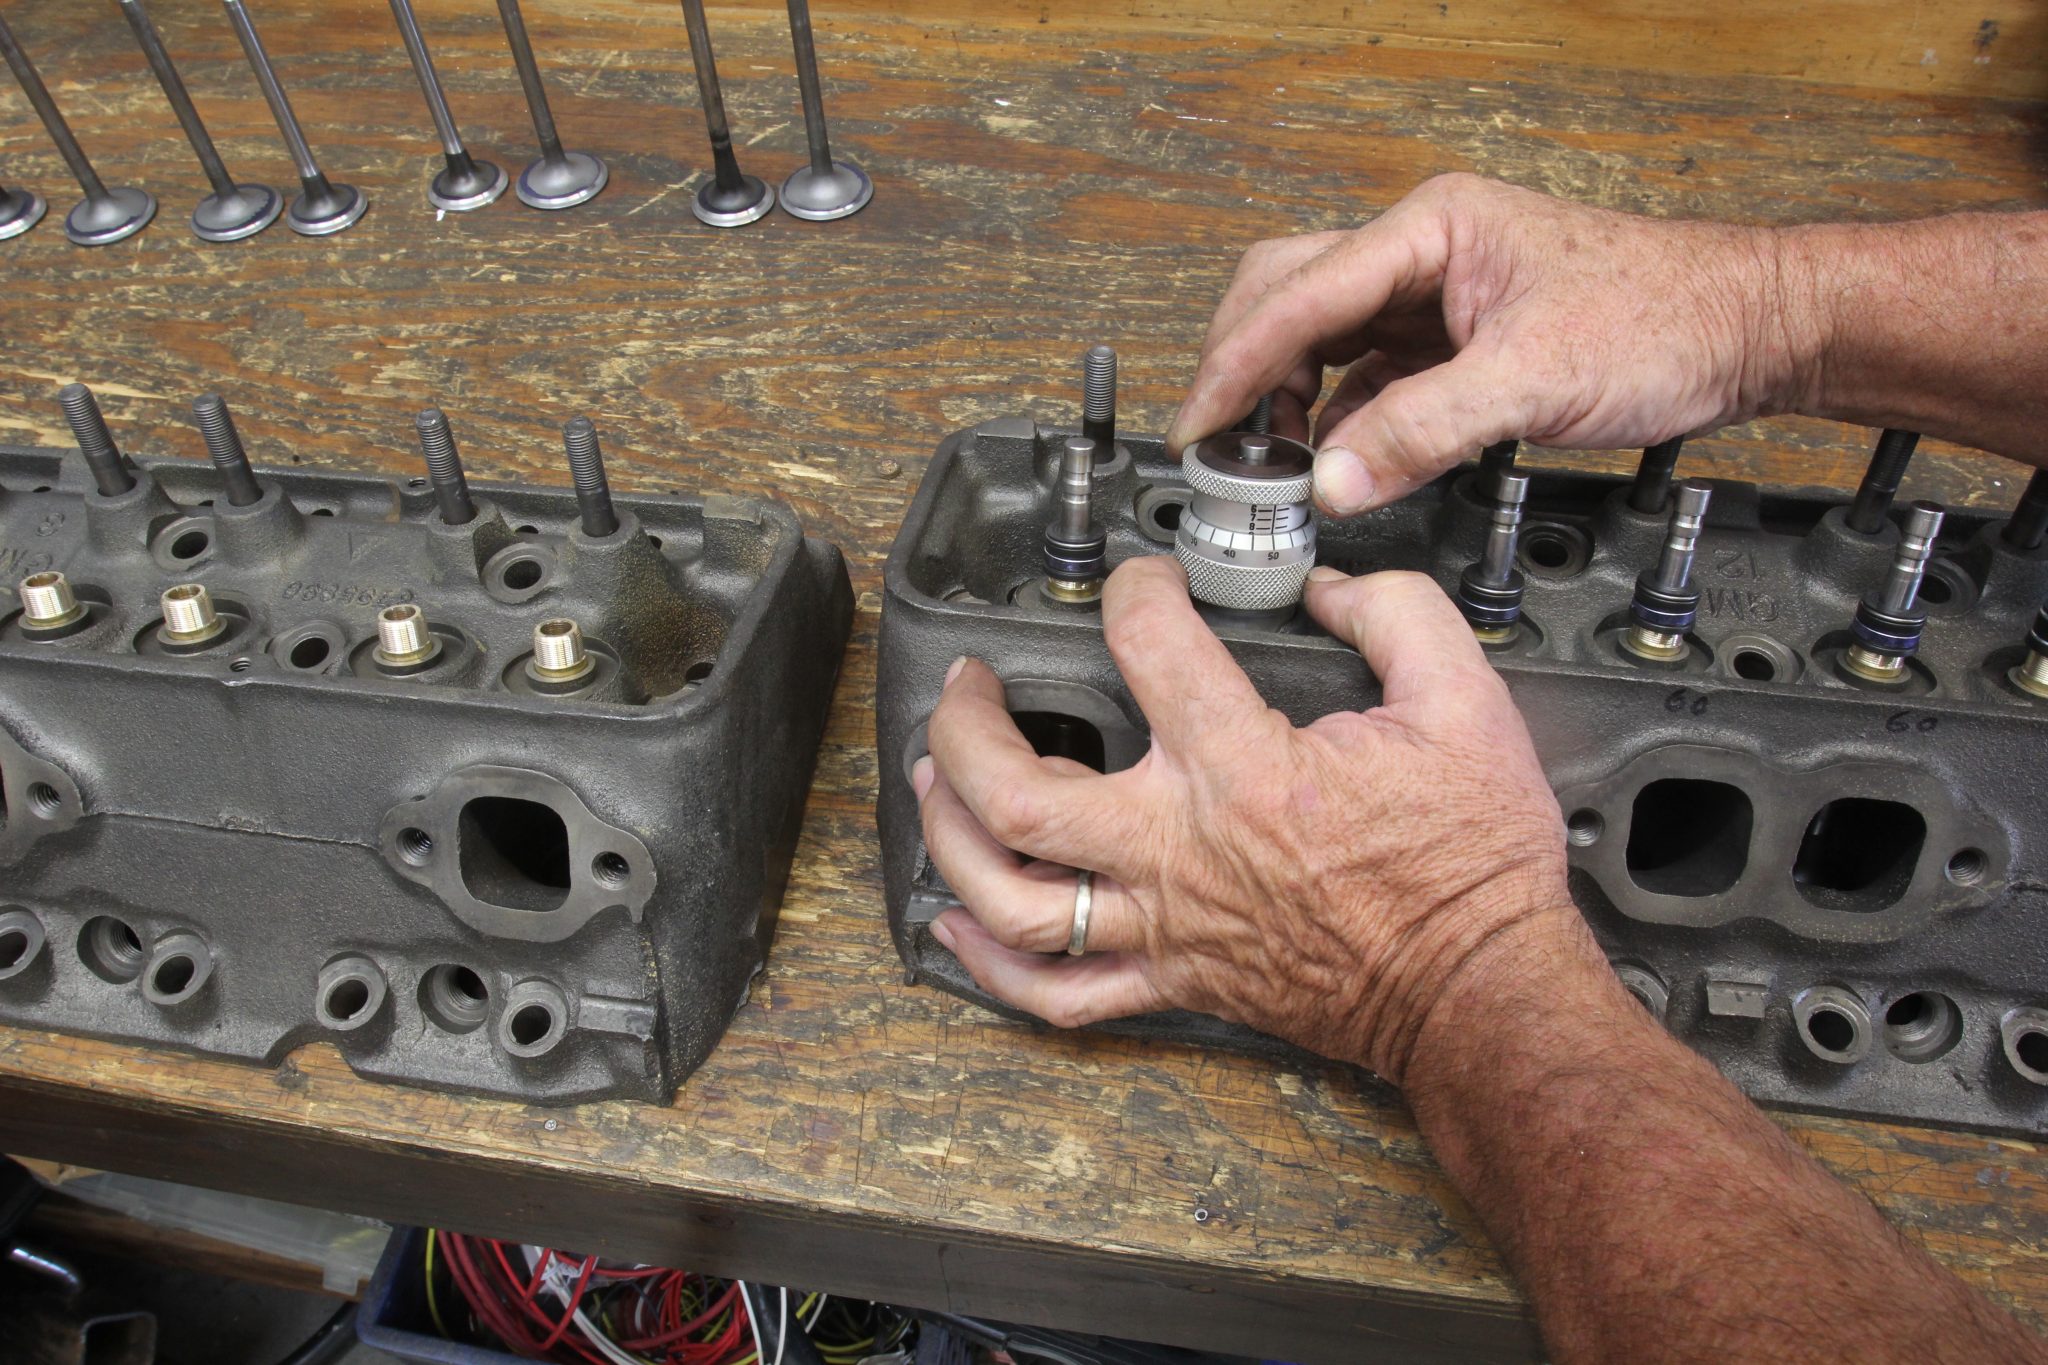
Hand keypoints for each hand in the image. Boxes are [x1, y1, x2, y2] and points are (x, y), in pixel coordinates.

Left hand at [913, 556, 1598, 1082]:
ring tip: (932, 780)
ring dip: (949, 834)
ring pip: (1012, 897)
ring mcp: (1167, 924)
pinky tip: (956, 921)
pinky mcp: (1173, 980)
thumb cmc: (1469, 866)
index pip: (1148, 648)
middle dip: (965, 725)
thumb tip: (1328, 585)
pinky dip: (989, 965)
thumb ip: (1395, 615)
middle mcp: (1182, 851)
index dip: (1135, 591)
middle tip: (968, 684)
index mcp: (1246, 771)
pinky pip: (1056, 993)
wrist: (1479, 991)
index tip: (1145, 584)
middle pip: (1017, 792)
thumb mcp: (1467, 703)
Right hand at [1166, 173, 1816, 516]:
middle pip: (1287, 296)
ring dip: (1283, 398)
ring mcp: (1431, 296)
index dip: (1238, 363)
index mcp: (1431, 227)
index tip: (1199, 424)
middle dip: (1241, 368)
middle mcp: (1420, 252)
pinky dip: (1333, 419)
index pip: (1300, 292)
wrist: (1743, 330)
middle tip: (1216, 443)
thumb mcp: (1532, 380)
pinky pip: (1362, 378)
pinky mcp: (1448, 343)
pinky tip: (1325, 460)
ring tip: (1267, 462)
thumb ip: (1421, 430)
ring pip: (1317, 338)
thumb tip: (1329, 479)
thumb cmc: (1664, 317)